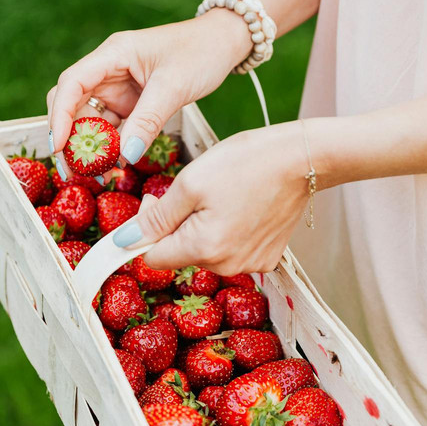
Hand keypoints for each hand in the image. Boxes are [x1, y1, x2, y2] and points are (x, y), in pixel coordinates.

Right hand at [46, 10, 250, 169]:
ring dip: (91, 148)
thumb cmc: (201, 52)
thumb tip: (124, 155)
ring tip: (97, 176)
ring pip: (91, 121)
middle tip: (73, 171)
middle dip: (70, 138)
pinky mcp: (132, 104)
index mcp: (113, 55)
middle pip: (73, 105)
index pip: (72, 84)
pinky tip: (114, 167)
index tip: (59, 147)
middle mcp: (108, 71)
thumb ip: (148, 120)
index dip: (61, 116)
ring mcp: (118, 89)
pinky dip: (111, 148)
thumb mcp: (174, 86)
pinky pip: (113, 129)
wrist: (224, 44)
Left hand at [113, 121, 309, 274]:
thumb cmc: (247, 162)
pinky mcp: (267, 257)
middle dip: (176, 226)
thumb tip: (124, 241)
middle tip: (193, 190)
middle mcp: (227, 266)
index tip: (157, 200)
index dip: (146, 230)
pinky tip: (242, 207)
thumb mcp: (190, 183)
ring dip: (202, 228)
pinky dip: (228, 232)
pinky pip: (232, 250)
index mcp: (204, 249)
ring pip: (206, 252)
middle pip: (180, 254)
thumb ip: (156, 216)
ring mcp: (251, 264)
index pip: (152, 257)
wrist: (302, 159)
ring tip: (223, 195)